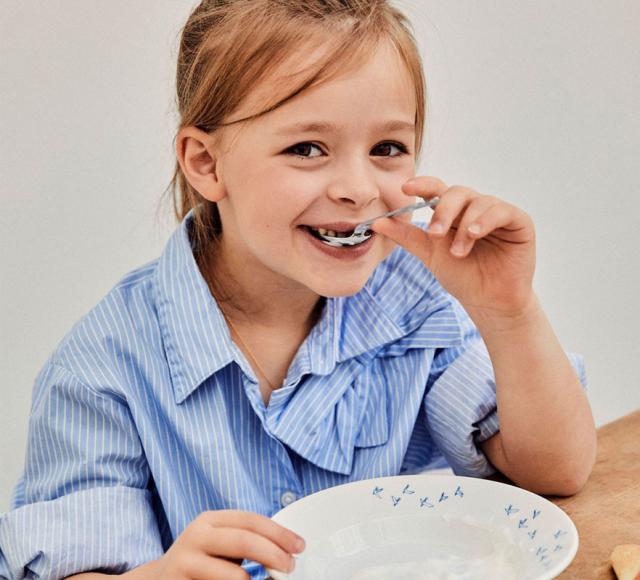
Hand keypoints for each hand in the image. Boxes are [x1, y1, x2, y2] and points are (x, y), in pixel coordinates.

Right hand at [152, 510, 304, 578]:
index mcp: (209, 521)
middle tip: (290, 567)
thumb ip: (245, 539)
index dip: (279, 533)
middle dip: (274, 554)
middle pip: (244, 541)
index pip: (251, 520)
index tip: (299, 546)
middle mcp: (196, 537)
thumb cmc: (199, 562)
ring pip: (234, 575)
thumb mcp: (219, 542)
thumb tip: (287, 549)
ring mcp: (185, 563)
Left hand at [371, 176, 536, 319]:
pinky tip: (475, 234)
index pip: (436, 190)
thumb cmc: (462, 277)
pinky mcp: (518, 221)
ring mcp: (496, 213)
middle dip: (443, 210)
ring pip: (478, 202)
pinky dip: (485, 220)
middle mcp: (473, 208)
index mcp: (452, 213)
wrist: (488, 302)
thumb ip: (407, 236)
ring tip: (459, 252)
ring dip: (464, 226)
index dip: (422, 185)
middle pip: (456, 192)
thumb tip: (377, 222)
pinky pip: (501, 210)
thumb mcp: (429, 255)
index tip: (406, 189)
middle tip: (434, 234)